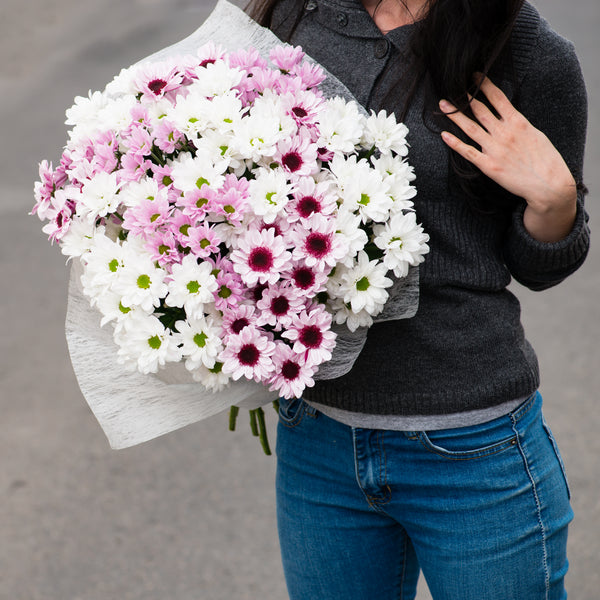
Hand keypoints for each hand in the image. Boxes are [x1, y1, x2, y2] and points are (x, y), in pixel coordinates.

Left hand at [439, 75, 576, 241]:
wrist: (549, 184)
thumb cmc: (546, 160)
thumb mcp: (536, 134)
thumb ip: (519, 125)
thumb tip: (508, 117)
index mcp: (518, 122)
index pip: (498, 98)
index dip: (484, 85)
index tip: (474, 76)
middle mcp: (504, 133)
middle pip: (480, 110)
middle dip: (466, 98)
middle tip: (453, 87)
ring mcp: (495, 149)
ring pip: (471, 128)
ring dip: (455, 115)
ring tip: (443, 105)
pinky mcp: (489, 166)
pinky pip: (468, 152)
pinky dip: (455, 143)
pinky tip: (444, 135)